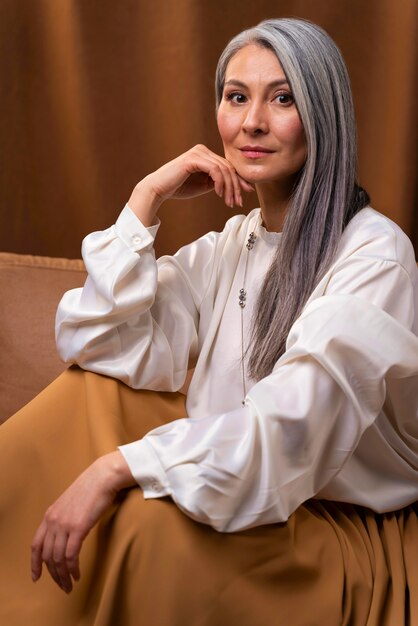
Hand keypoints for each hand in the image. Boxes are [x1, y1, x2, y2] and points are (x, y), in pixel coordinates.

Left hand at [31, 452, 134, 593]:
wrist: (103, 477)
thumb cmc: (91, 488)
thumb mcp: (70, 503)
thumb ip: (63, 517)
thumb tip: (65, 534)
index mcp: (49, 515)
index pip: (36, 545)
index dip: (34, 564)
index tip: (37, 577)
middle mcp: (53, 521)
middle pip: (47, 556)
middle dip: (53, 575)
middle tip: (62, 586)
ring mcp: (64, 524)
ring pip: (58, 559)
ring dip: (63, 576)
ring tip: (70, 584)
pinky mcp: (78, 528)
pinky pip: (70, 556)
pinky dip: (72, 569)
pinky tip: (77, 574)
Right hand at [128, 144, 253, 224]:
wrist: (159, 189)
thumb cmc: (179, 188)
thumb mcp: (204, 185)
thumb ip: (217, 181)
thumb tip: (235, 184)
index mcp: (205, 155)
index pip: (227, 166)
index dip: (238, 180)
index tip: (244, 194)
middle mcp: (203, 150)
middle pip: (228, 167)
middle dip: (236, 186)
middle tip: (237, 202)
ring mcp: (198, 152)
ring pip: (224, 169)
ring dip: (229, 187)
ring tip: (229, 201)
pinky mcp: (193, 158)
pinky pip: (215, 170)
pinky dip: (220, 182)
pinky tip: (219, 194)